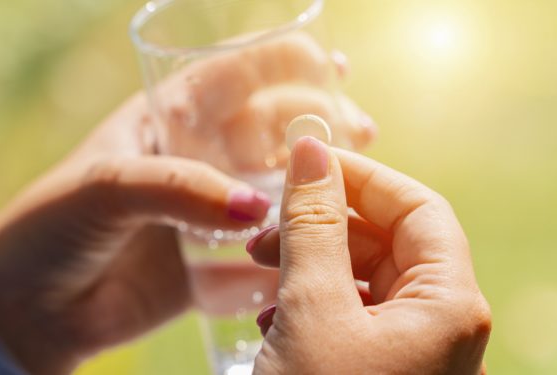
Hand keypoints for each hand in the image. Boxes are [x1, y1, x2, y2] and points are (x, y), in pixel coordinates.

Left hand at [0, 35, 374, 374]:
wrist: (25, 310)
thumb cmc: (49, 230)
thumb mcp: (106, 187)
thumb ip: (180, 188)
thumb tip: (257, 204)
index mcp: (160, 123)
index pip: (228, 78)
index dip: (280, 66)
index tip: (332, 68)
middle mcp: (187, 163)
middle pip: (263, 130)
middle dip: (311, 123)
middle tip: (355, 131)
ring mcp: (200, 216)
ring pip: (270, 188)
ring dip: (309, 183)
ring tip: (350, 182)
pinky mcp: (204, 268)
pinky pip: (256, 256)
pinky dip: (286, 251)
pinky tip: (318, 247)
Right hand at [247, 137, 490, 373]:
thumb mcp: (310, 308)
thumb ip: (313, 227)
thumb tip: (311, 152)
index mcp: (448, 308)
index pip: (417, 209)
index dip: (361, 177)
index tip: (306, 162)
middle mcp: (443, 331)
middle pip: (389, 247)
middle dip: (322, 229)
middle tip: (267, 230)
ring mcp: (415, 357)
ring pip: (365, 284)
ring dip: (310, 269)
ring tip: (262, 271)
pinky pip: (354, 323)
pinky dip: (313, 309)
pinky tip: (274, 318)